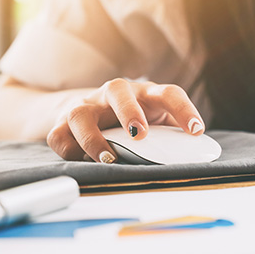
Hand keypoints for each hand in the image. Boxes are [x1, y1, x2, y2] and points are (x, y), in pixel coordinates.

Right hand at [47, 79, 204, 161]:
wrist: (85, 110)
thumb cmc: (132, 118)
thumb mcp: (156, 120)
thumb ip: (172, 135)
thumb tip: (194, 156)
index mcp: (145, 93)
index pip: (168, 94)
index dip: (184, 110)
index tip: (196, 131)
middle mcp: (113, 95)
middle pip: (118, 90)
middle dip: (129, 111)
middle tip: (140, 134)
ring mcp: (86, 107)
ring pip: (81, 114)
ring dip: (93, 138)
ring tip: (109, 158)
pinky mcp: (62, 124)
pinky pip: (59, 135)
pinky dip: (69, 150)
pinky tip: (83, 163)